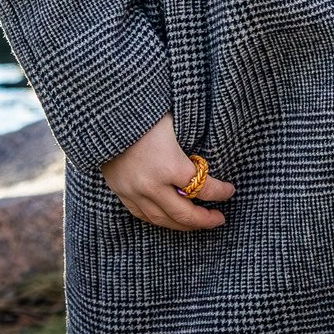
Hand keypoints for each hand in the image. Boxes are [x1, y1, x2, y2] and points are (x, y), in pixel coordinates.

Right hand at [102, 116, 234, 230]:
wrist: (103, 112)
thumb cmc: (144, 109)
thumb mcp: (175, 119)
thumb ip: (192, 138)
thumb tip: (211, 150)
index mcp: (169, 164)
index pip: (203, 187)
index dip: (221, 192)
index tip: (230, 190)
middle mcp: (151, 184)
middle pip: (184, 214)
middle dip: (205, 219)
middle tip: (219, 219)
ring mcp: (133, 190)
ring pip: (162, 220)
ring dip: (182, 225)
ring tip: (197, 223)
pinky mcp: (120, 191)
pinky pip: (142, 214)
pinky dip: (159, 218)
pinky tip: (169, 218)